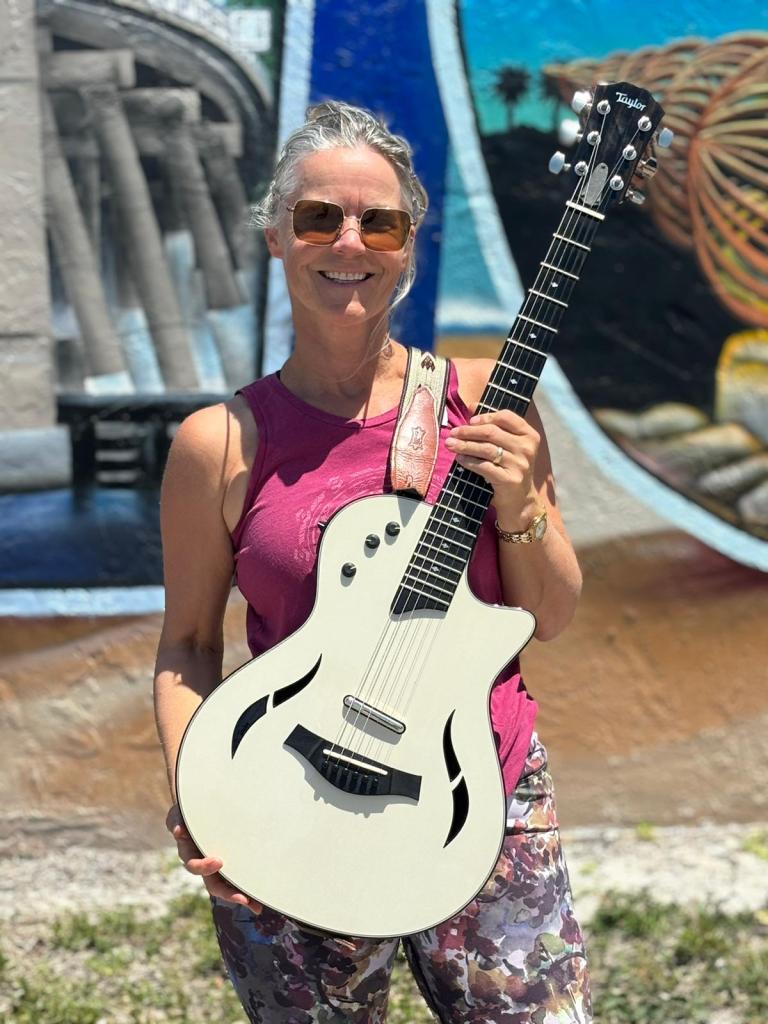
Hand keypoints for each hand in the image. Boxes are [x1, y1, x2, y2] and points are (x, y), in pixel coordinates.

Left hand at [165, 804, 262, 911]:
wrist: (189, 805)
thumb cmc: (214, 823)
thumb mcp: (229, 836)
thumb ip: (244, 845)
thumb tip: (271, 862)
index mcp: (213, 867)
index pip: (224, 888)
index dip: (236, 897)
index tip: (253, 905)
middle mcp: (200, 860)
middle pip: (211, 883)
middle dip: (226, 892)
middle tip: (243, 898)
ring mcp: (188, 846)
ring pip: (191, 862)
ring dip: (203, 866)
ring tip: (217, 862)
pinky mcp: (178, 825)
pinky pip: (175, 827)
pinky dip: (178, 831)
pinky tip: (180, 831)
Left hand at [445, 410, 540, 528]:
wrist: (520, 500)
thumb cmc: (511, 469)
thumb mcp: (508, 446)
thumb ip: (493, 426)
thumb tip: (471, 406)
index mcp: (529, 435)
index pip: (506, 417)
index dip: (486, 416)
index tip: (471, 420)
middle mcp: (527, 448)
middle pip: (492, 432)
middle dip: (469, 431)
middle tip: (453, 432)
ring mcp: (520, 464)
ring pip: (486, 449)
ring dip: (465, 445)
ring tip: (450, 444)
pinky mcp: (510, 480)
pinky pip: (484, 466)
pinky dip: (469, 462)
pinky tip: (460, 459)